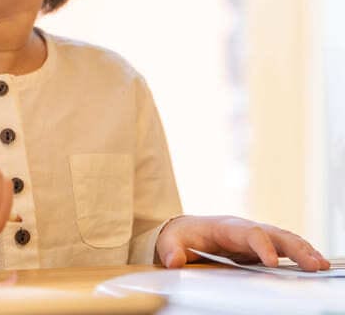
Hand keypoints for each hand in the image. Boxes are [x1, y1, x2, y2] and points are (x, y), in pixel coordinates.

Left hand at [157, 215, 330, 270]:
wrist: (186, 230)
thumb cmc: (181, 236)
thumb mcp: (171, 242)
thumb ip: (171, 250)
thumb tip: (174, 261)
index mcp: (226, 227)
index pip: (249, 232)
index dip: (262, 245)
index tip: (272, 262)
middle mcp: (245, 229)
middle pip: (275, 233)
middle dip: (294, 248)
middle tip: (313, 265)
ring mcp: (256, 237)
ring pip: (284, 239)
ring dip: (304, 251)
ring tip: (321, 265)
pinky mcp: (261, 247)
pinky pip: (285, 248)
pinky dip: (301, 254)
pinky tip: (316, 264)